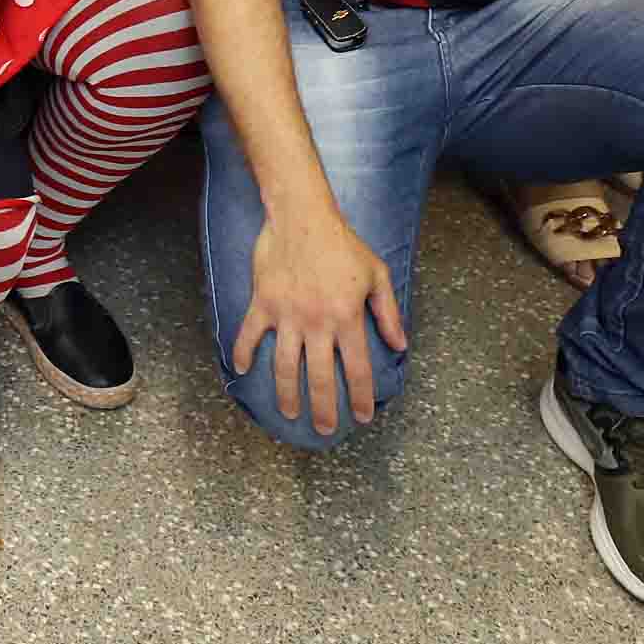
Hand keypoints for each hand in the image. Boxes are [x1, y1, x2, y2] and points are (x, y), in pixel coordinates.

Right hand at [230, 204, 406, 440]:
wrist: (302, 215)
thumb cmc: (343, 244)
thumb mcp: (377, 275)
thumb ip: (388, 313)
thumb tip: (400, 345)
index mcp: (347, 317)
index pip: (357, 369)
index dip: (361, 397)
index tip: (363, 416)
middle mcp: (317, 322)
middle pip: (320, 377)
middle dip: (325, 408)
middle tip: (326, 429)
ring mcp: (287, 314)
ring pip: (285, 365)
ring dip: (288, 394)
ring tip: (290, 412)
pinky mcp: (264, 303)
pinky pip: (250, 334)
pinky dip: (244, 353)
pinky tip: (243, 370)